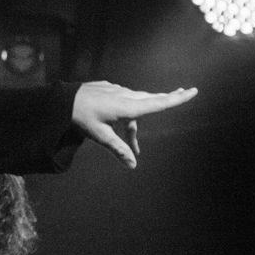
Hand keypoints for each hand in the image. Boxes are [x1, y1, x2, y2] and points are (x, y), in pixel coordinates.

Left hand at [72, 81, 197, 168]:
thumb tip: (133, 165)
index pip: (158, 103)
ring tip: (134, 144)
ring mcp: (116, 90)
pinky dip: (125, 112)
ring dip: (139, 119)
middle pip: (151, 98)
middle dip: (167, 98)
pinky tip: (117, 120)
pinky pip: (122, 100)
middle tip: (183, 92)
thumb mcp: (100, 136)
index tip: (193, 91)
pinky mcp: (108, 89)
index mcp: (127, 106)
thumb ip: (118, 149)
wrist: (62, 100)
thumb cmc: (81, 117)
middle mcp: (125, 95)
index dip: (176, 99)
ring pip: (136, 102)